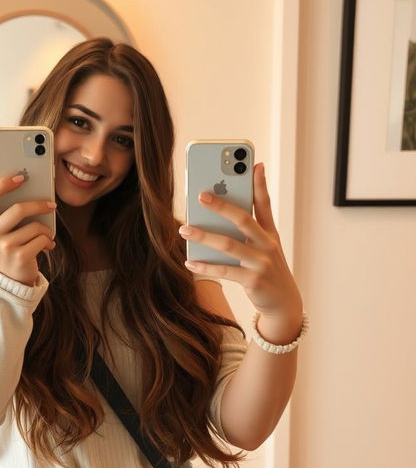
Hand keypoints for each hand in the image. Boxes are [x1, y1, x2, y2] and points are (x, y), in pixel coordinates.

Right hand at [0, 174, 56, 285]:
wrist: (6, 281)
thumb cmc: (7, 248)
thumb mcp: (2, 232)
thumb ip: (9, 214)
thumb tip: (35, 194)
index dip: (3, 183)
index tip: (20, 177)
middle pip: (18, 209)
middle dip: (39, 205)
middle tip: (51, 205)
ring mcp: (5, 247)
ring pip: (35, 226)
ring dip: (46, 230)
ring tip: (47, 234)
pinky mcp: (20, 257)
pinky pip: (42, 240)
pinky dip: (48, 241)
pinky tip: (47, 246)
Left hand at [179, 163, 302, 339]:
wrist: (283, 303)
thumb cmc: (266, 267)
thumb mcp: (265, 244)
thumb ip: (251, 224)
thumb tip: (230, 205)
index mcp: (269, 232)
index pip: (264, 203)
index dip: (260, 183)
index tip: (254, 164)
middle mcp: (267, 244)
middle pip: (243, 219)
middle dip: (221, 206)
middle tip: (200, 195)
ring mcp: (261, 262)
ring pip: (229, 245)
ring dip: (204, 236)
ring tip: (184, 230)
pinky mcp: (253, 281)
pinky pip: (225, 271)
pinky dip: (205, 266)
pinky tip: (189, 261)